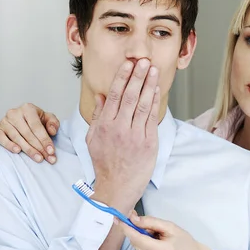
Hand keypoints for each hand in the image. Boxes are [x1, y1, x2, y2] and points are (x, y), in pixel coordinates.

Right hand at [0, 104, 59, 162]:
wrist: (21, 120)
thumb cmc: (35, 120)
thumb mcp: (47, 118)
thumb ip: (53, 123)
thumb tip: (52, 131)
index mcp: (28, 108)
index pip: (37, 127)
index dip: (45, 140)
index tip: (51, 151)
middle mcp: (15, 113)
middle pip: (28, 133)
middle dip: (39, 147)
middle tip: (47, 158)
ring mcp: (4, 121)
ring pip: (17, 138)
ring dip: (28, 150)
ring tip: (38, 158)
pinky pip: (1, 138)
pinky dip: (9, 145)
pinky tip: (17, 151)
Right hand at [88, 58, 159, 214]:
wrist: (116, 188)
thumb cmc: (104, 164)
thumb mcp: (92, 139)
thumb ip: (98, 116)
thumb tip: (101, 96)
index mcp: (104, 126)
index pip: (114, 95)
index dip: (122, 77)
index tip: (128, 64)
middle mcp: (119, 128)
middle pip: (130, 96)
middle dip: (138, 76)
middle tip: (143, 61)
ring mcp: (135, 135)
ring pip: (143, 104)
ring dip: (149, 85)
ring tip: (153, 70)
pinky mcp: (148, 143)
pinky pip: (152, 118)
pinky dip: (155, 102)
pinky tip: (156, 90)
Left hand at [117, 214, 201, 249]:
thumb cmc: (185, 243)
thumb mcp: (171, 227)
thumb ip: (151, 222)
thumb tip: (133, 219)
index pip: (139, 239)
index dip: (127, 229)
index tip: (118, 220)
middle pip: (136, 243)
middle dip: (138, 231)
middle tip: (150, 227)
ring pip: (138, 248)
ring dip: (143, 240)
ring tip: (158, 239)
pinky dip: (146, 248)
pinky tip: (157, 248)